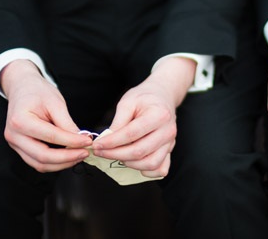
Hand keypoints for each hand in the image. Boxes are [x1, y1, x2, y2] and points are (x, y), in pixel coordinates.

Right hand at [0, 60, 90, 171]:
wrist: (22, 88)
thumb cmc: (38, 92)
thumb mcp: (55, 102)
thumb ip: (67, 123)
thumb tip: (81, 140)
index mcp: (20, 121)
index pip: (51, 137)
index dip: (72, 141)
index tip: (88, 141)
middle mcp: (14, 135)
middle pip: (42, 156)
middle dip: (67, 158)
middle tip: (85, 152)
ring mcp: (14, 144)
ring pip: (39, 164)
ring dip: (62, 163)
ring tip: (79, 155)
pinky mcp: (19, 148)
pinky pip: (37, 162)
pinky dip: (54, 163)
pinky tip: (68, 156)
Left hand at [92, 57, 194, 177]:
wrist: (162, 96)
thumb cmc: (144, 98)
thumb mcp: (128, 102)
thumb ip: (118, 122)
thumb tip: (105, 141)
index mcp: (159, 115)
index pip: (131, 134)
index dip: (111, 142)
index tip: (96, 145)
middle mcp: (168, 131)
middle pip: (139, 151)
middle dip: (115, 154)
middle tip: (100, 152)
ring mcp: (170, 143)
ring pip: (150, 163)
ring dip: (129, 164)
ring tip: (115, 155)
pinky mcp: (169, 151)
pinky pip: (160, 169)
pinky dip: (146, 171)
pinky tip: (133, 163)